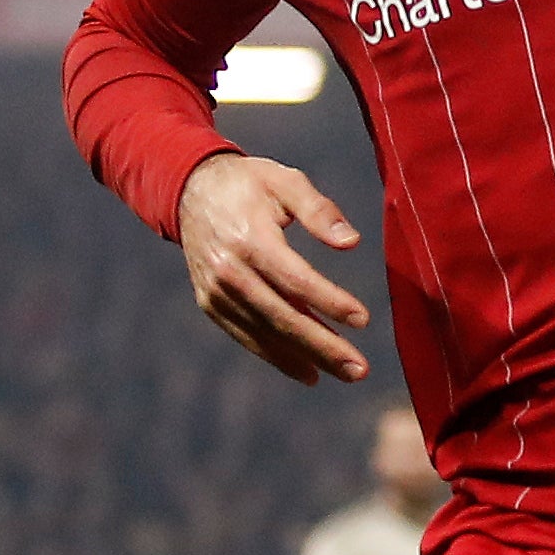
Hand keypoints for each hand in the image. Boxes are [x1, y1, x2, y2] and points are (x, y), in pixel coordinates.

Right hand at [178, 153, 369, 385]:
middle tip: (360, 369)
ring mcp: (217, 293)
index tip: (363, 320)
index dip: (330, 302)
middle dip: (323, 346)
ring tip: (346, 373)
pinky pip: (248, 336)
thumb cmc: (250, 185)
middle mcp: (229, 271)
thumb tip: (351, 243)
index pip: (296, 280)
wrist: (191, 191)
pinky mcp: (211, 305)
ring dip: (307, 358)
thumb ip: (319, 210)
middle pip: (283, 317)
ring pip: (266, 333)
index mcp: (250, 239)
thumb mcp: (286, 181)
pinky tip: (308, 372)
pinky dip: (277, 357)